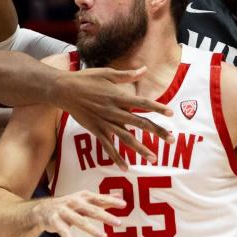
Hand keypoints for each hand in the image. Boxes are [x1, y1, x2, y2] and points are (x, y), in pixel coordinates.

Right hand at [32, 191, 126, 236]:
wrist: (42, 209)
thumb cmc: (68, 205)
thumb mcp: (84, 199)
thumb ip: (101, 199)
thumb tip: (121, 197)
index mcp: (82, 196)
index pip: (99, 198)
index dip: (111, 201)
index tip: (124, 205)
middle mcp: (74, 202)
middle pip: (92, 210)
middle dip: (106, 216)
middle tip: (119, 223)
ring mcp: (64, 211)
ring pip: (80, 221)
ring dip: (92, 229)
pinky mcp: (55, 221)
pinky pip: (64, 232)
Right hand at [55, 67, 173, 170]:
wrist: (64, 90)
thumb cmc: (85, 79)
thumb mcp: (107, 73)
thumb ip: (127, 75)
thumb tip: (144, 69)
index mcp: (118, 96)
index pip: (143, 103)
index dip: (157, 108)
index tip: (171, 113)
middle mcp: (114, 111)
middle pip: (140, 123)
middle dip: (158, 132)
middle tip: (172, 140)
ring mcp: (105, 122)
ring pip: (126, 138)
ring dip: (141, 149)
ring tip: (154, 158)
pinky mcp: (96, 130)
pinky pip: (108, 146)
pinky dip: (116, 157)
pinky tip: (125, 167)